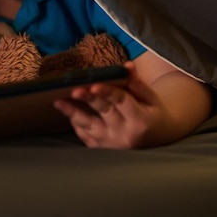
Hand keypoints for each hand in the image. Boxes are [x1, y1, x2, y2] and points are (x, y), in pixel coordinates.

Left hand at [53, 61, 174, 148]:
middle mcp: (126, 135)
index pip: (121, 102)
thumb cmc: (153, 113)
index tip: (94, 85)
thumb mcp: (151, 97)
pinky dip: (76, 123)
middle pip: (103, 112)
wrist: (158, 138)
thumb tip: (126, 66)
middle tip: (74, 90)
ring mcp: (113, 145)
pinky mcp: (103, 150)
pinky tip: (67, 111)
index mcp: (140, 120)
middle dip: (87, 100)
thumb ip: (136, 82)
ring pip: (89, 127)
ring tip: (58, 102)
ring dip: (73, 113)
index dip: (107, 93)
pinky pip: (86, 136)